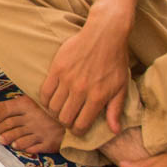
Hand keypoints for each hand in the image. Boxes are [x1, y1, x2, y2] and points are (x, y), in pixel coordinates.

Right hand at [40, 15, 133, 135]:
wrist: (105, 35)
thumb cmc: (115, 61)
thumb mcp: (121, 87)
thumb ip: (115, 110)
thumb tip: (114, 130)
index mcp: (97, 97)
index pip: (81, 125)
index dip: (78, 131)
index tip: (78, 128)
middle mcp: (81, 91)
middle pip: (64, 118)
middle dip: (66, 123)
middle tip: (69, 118)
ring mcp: (67, 80)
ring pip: (53, 107)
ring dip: (56, 112)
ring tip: (61, 109)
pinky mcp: (57, 69)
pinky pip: (45, 91)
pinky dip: (46, 99)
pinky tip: (52, 99)